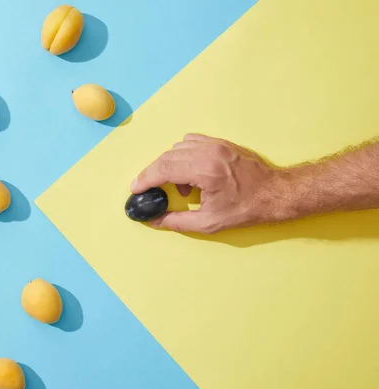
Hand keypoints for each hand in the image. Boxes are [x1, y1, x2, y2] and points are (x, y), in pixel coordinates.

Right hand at [130, 134, 283, 232]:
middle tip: (146, 188)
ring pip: (177, 148)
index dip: (146, 179)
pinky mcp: (220, 142)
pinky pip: (191, 141)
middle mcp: (208, 152)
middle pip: (167, 157)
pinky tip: (189, 171)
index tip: (135, 188)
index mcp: (205, 171)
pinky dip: (182, 154)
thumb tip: (154, 221)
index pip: (165, 169)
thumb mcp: (210, 223)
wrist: (275, 193)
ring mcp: (215, 144)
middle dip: (152, 173)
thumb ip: (178, 222)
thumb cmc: (246, 209)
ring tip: (180, 187)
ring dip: (169, 165)